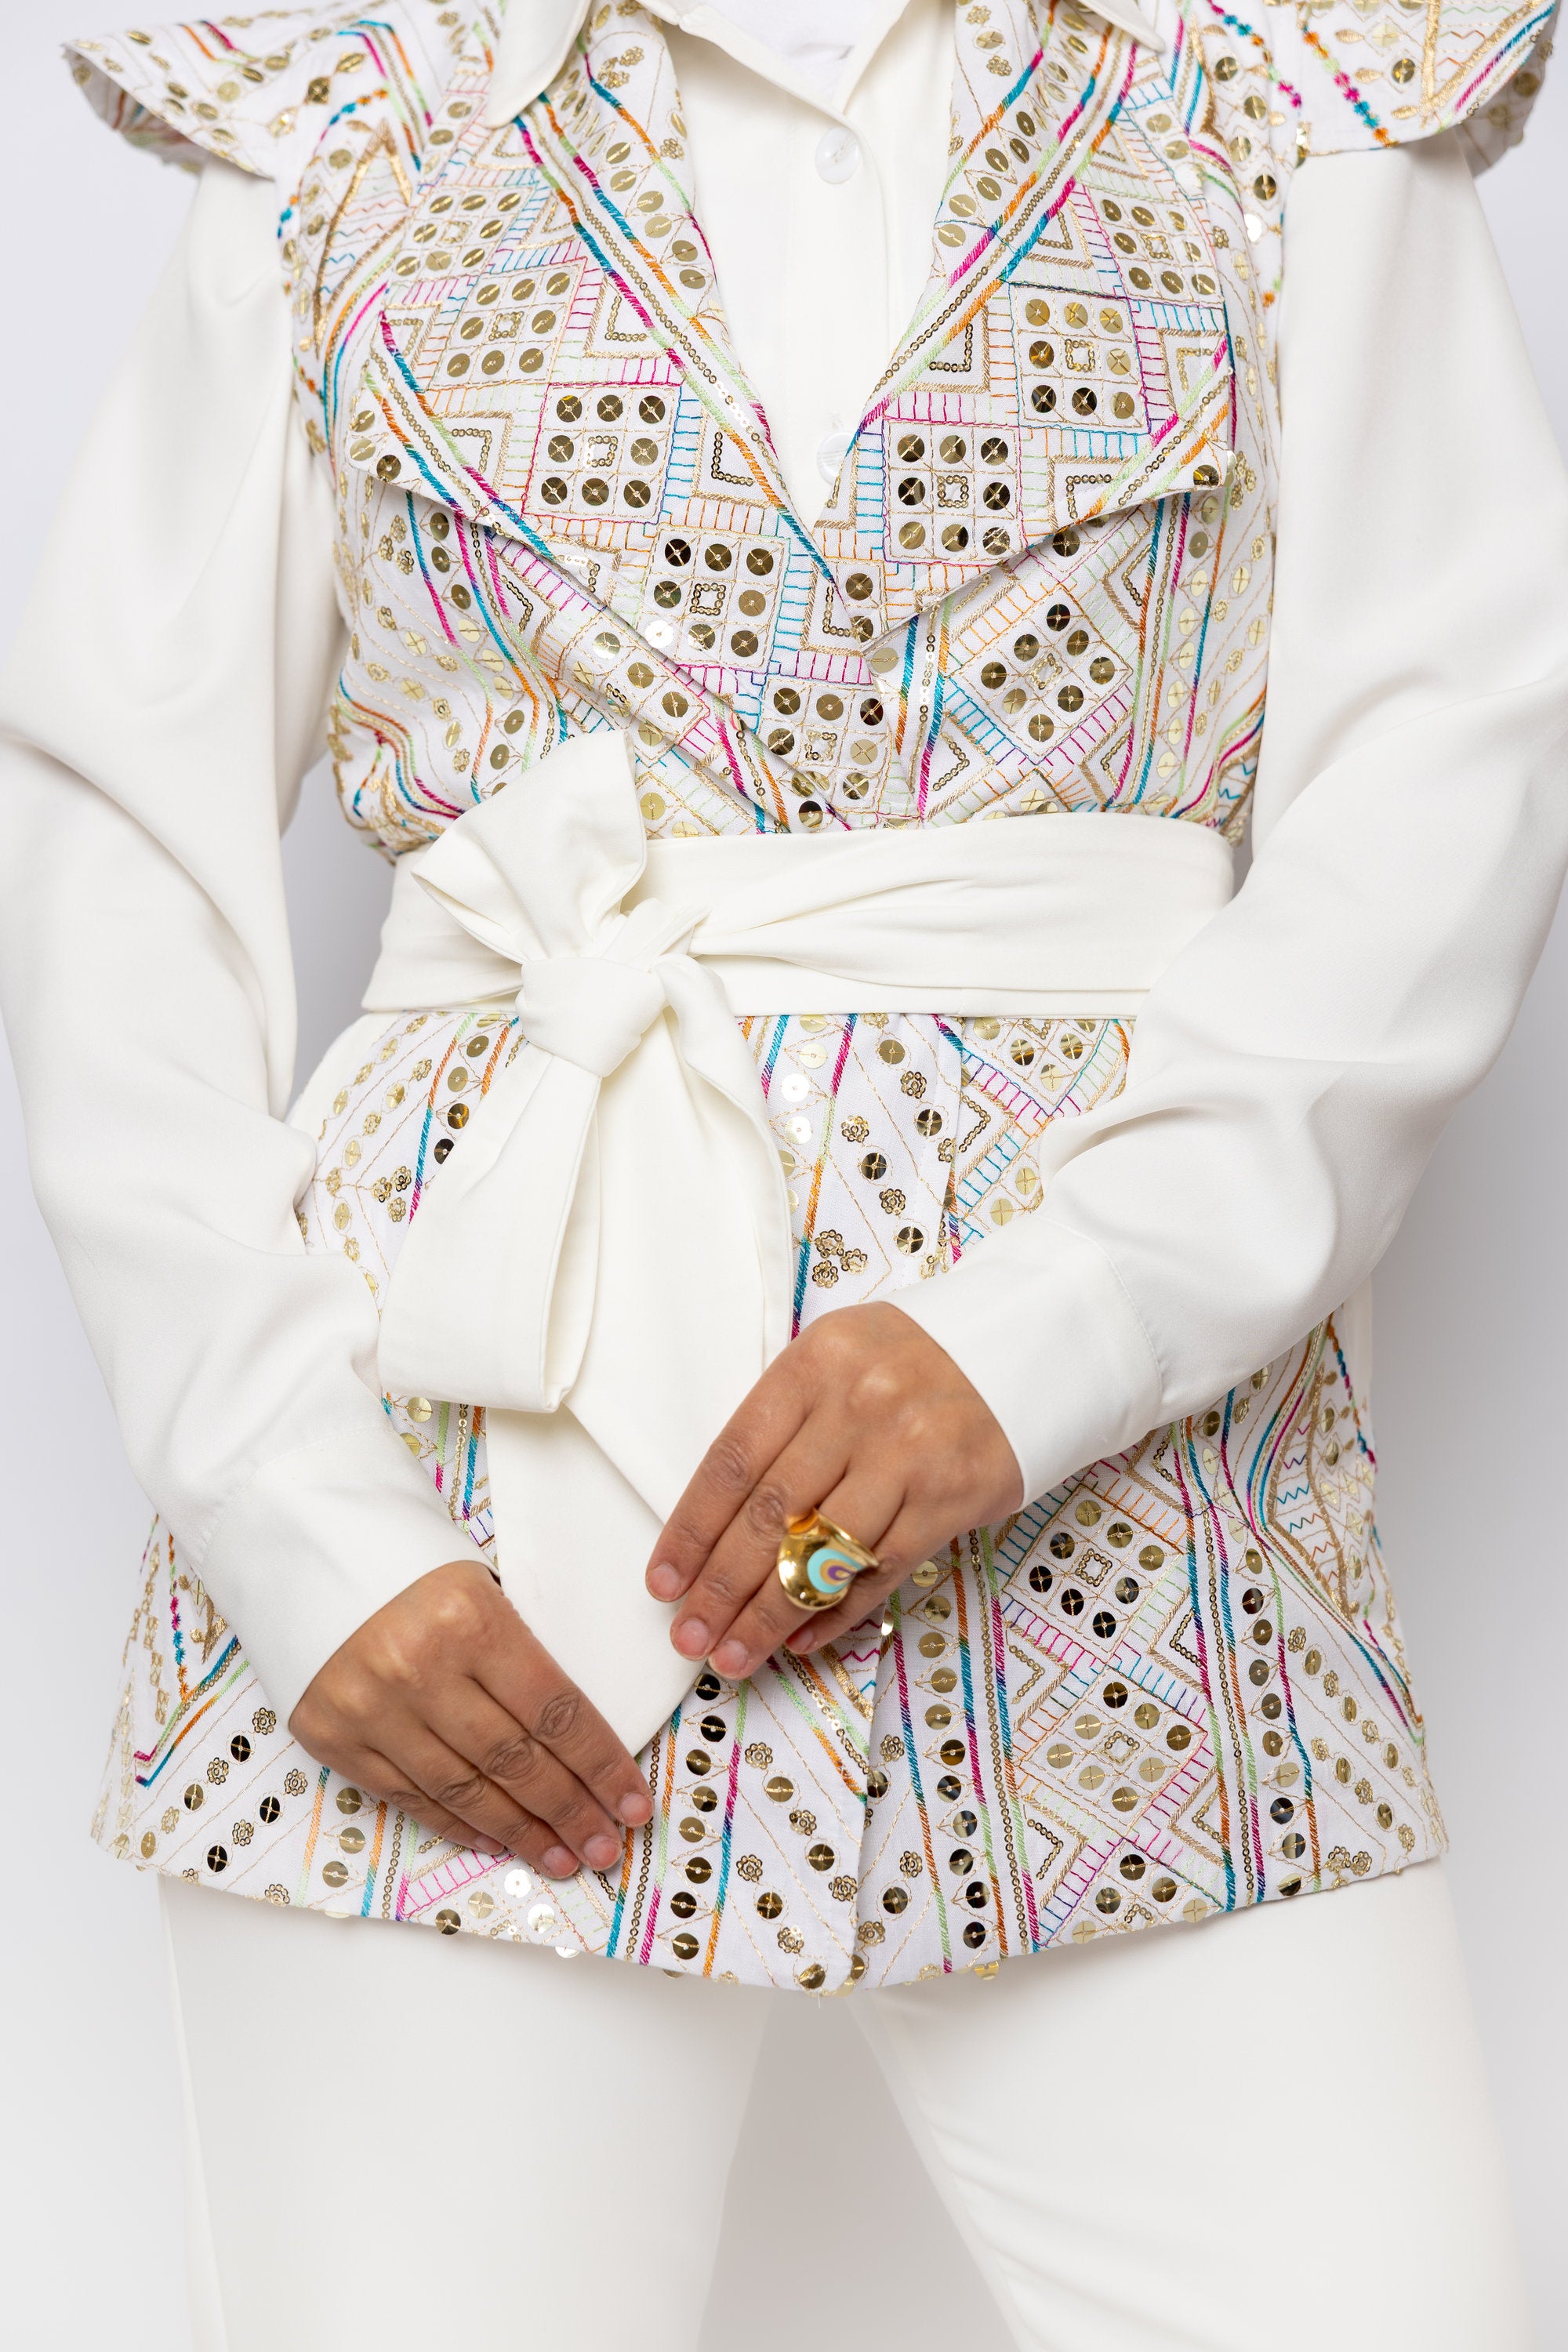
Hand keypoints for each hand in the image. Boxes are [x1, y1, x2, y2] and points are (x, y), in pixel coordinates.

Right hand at [291, 1558, 652, 1876]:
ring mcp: (371, 1708)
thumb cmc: (406, 1563)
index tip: (631, 1801)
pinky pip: (408, 1795)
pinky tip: (495, 1840)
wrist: (304, 1548)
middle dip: (570, 1810)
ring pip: (463, 1789)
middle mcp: (419, 1668)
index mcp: (470, 1618)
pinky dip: (456, 1823)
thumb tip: (573, 1735)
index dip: (600, 1765)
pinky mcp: (332, 1736)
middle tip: (604, 1846)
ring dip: (520, 1831)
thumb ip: (518, 1654)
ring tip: (560, 1857)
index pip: (555, 1710)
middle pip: (514, 1760)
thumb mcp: (478, 1585)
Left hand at [646, 1303, 1023, 1678]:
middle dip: (720, 1587)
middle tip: (687, 1637)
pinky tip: (801, 1639)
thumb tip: (719, 1523)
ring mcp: (909, 1455)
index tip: (663, 1582)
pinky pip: (880, 1570)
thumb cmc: (914, 1360)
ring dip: (768, 1616)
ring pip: (822, 1552)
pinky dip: (837, 1612)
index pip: (733, 1461)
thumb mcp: (840, 1358)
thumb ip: (785, 1422)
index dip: (691, 1529)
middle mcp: (859, 1407)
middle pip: (770, 1516)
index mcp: (814, 1364)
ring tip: (732, 1655)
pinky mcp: (952, 1497)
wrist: (1028, 1347)